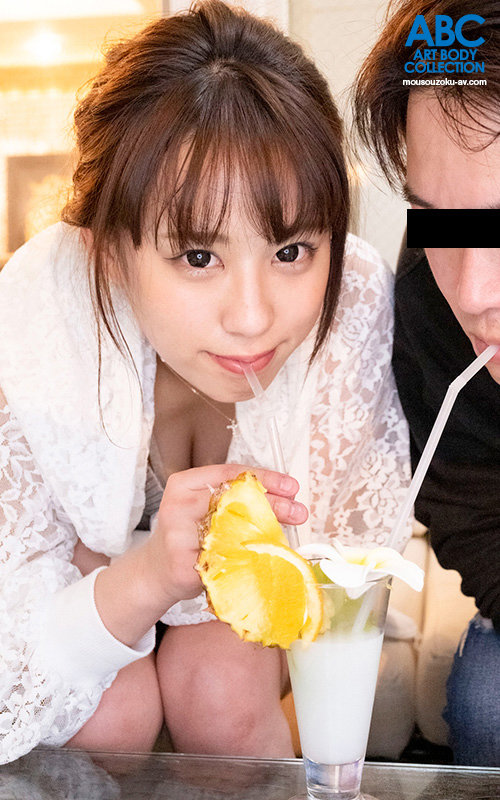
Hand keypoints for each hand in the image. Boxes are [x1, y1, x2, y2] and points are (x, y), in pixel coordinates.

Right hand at [143, 464, 307, 610]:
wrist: (156, 570)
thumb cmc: (187, 534)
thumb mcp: (203, 507)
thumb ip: (232, 499)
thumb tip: (284, 499)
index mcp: (184, 484)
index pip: (230, 474)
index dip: (265, 479)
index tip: (290, 487)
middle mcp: (178, 505)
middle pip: (233, 500)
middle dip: (272, 505)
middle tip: (297, 511)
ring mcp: (178, 535)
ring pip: (231, 531)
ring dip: (264, 533)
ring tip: (285, 536)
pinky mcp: (182, 564)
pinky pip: (224, 559)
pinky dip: (247, 558)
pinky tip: (263, 558)